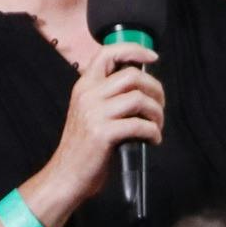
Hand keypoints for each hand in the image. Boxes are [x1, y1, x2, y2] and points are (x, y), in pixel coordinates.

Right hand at [34, 42, 163, 206]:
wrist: (65, 176)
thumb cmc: (82, 148)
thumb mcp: (88, 113)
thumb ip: (107, 97)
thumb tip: (141, 88)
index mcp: (84, 87)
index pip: (107, 53)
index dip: (134, 50)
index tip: (152, 57)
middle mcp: (87, 95)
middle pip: (132, 76)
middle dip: (155, 89)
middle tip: (159, 105)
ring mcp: (94, 114)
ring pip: (139, 99)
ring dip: (157, 113)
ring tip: (157, 126)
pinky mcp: (103, 133)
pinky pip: (140, 125)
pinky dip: (153, 132)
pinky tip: (152, 140)